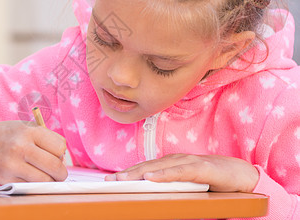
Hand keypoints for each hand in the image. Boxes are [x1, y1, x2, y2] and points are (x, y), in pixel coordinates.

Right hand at [0, 121, 67, 183]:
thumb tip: (63, 159)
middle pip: (55, 166)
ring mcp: (12, 165)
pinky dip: (34, 184)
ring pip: (45, 180)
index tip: (56, 154)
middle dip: (61, 172)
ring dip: (49, 179)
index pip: (60, 147)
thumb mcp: (25, 127)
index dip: (61, 153)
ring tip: (44, 174)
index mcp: (28, 131)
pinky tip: (30, 176)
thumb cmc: (7, 135)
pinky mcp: (6, 179)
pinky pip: (31, 186)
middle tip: (58, 172)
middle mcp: (21, 147)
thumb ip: (45, 139)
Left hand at [105, 154, 259, 191]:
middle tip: (110, 180)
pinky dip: (164, 174)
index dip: (129, 172)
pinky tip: (152, 178)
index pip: (146, 167)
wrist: (241, 175)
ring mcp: (189, 161)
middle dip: (128, 173)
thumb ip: (171, 187)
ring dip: (140, 173)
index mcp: (172, 163)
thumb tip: (150, 193)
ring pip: (160, 167)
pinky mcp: (201, 167)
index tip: (111, 179)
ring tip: (124, 179)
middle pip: (148, 166)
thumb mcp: (187, 185)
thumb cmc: (213, 180)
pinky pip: (179, 171)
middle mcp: (177, 159)